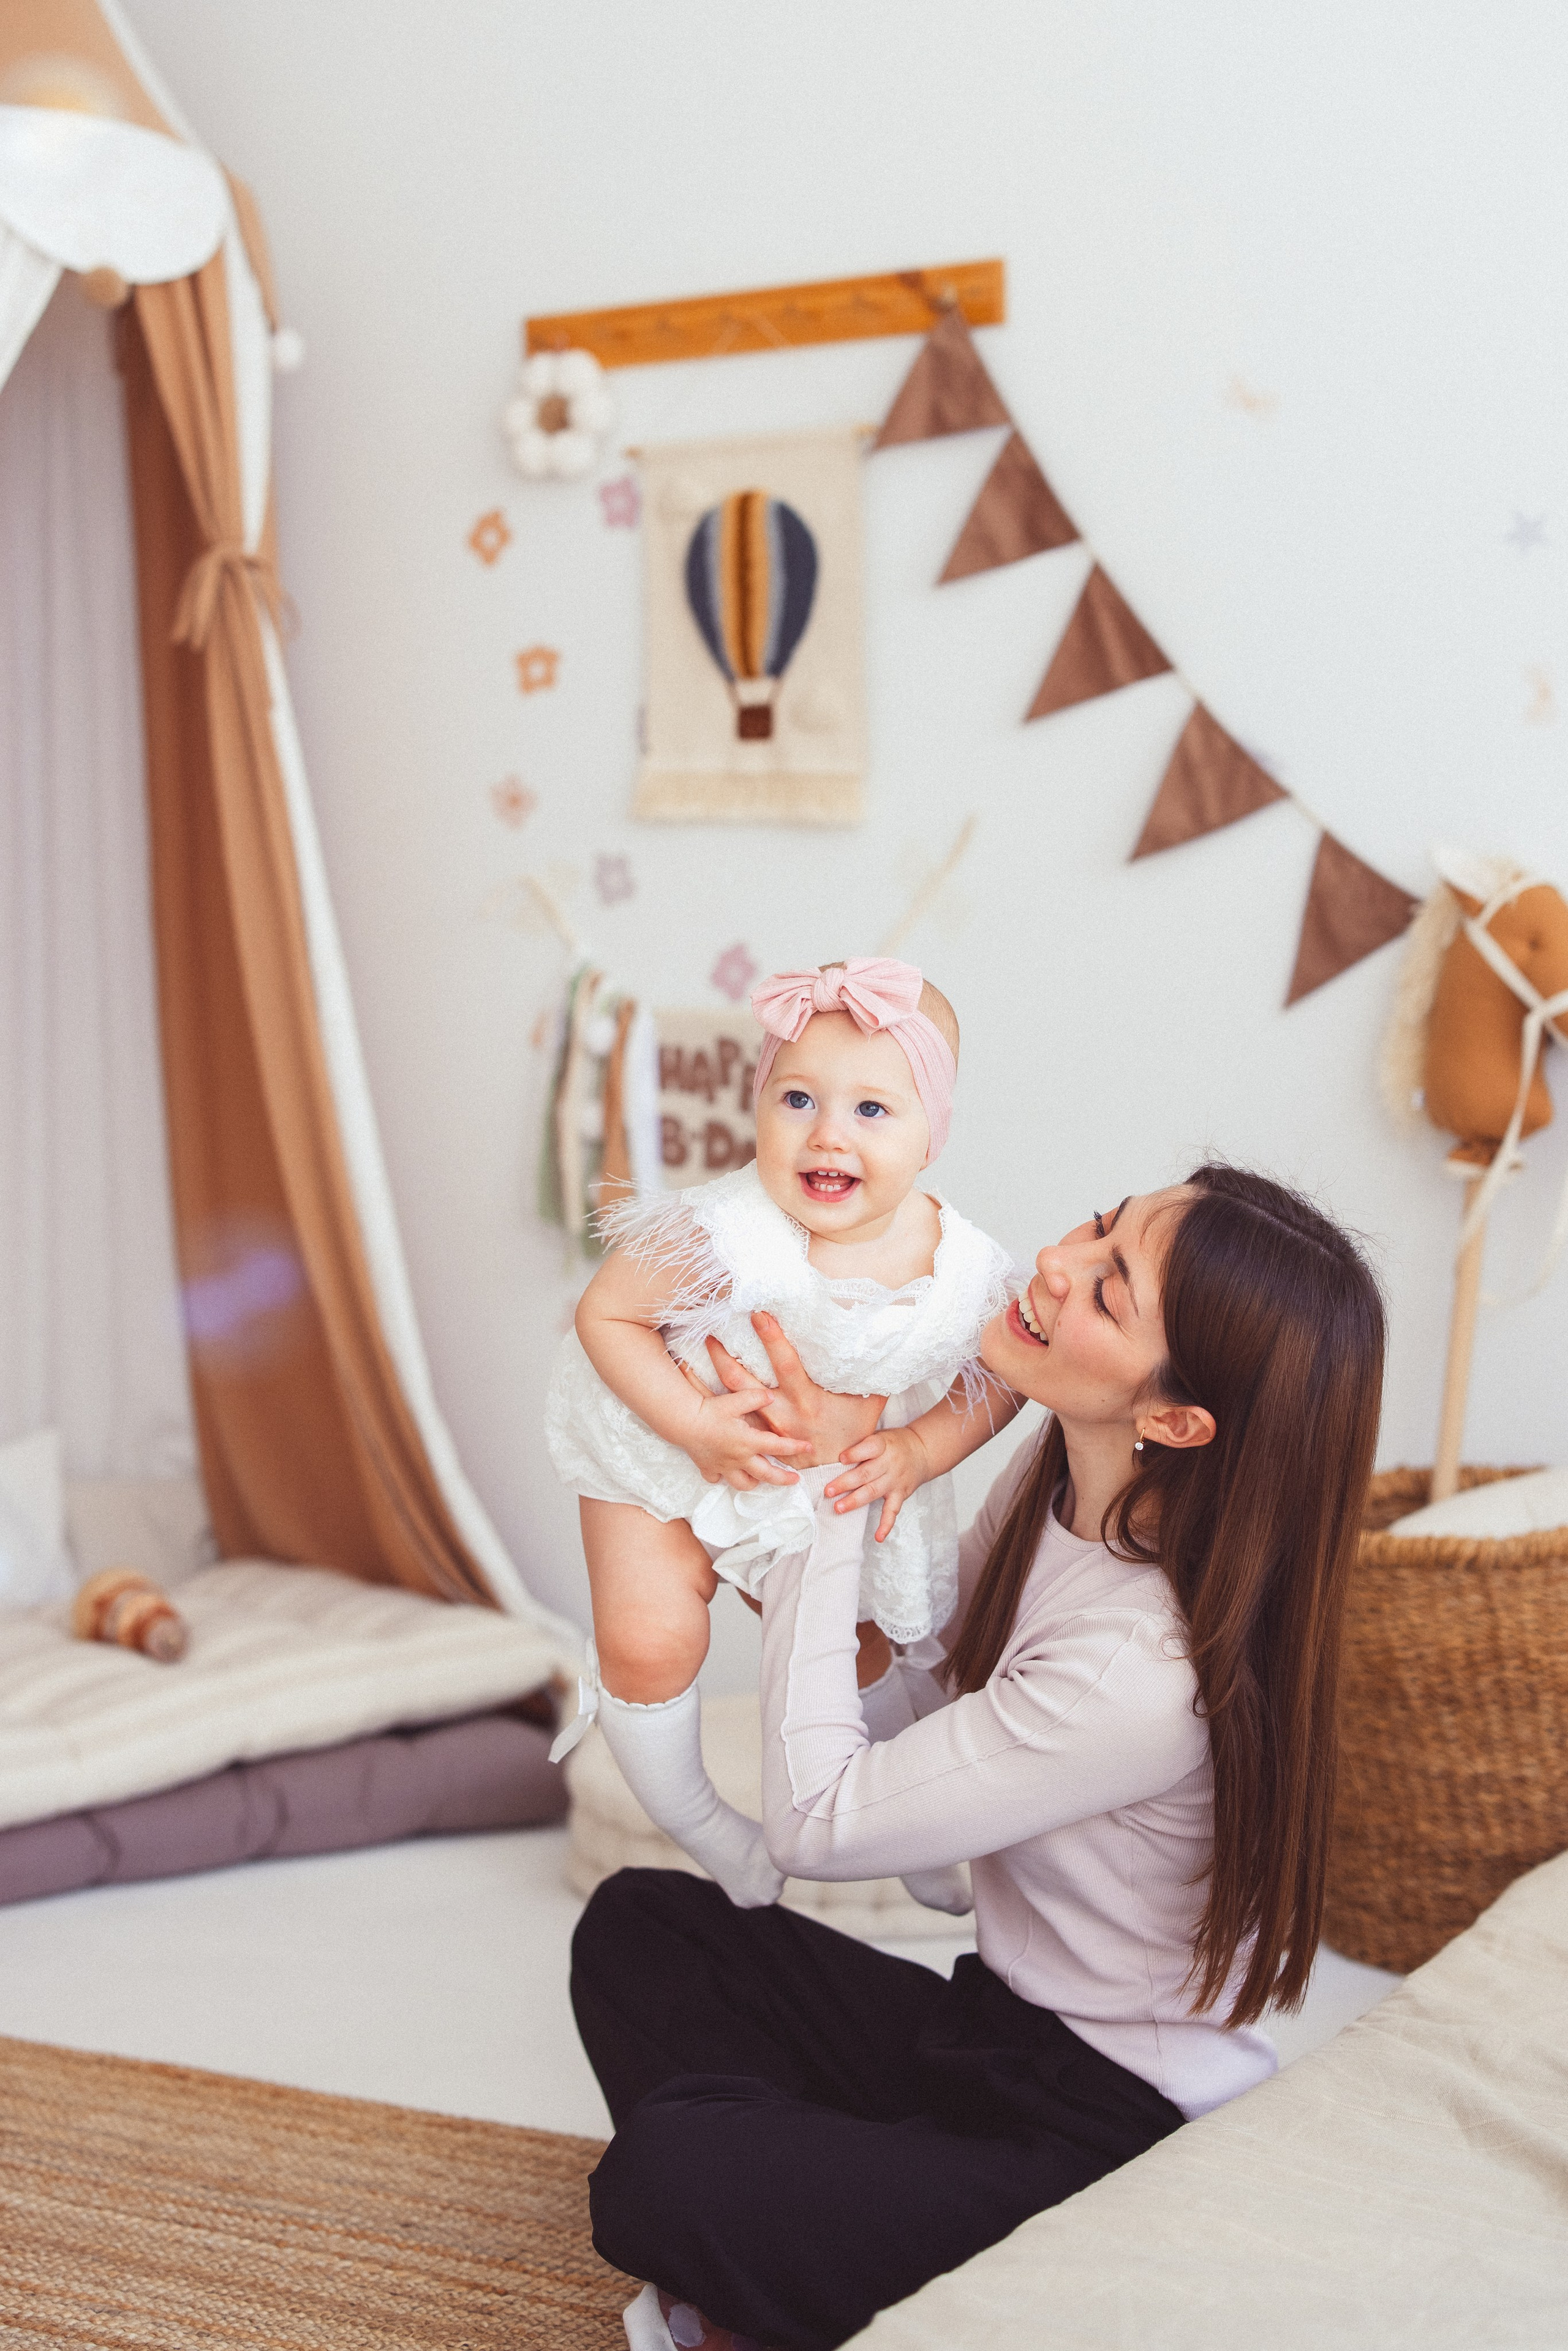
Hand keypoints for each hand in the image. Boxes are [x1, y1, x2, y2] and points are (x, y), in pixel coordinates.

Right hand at [678, 1375, 812, 1490]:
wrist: (683, 1422)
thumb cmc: (710, 1411)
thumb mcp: (735, 1400)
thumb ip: (756, 1397)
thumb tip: (772, 1396)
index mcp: (748, 1441)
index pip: (778, 1447)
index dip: (795, 1447)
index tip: (808, 1447)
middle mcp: (738, 1458)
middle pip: (766, 1475)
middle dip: (783, 1479)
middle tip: (795, 1481)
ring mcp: (723, 1466)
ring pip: (743, 1483)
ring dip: (755, 1483)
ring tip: (762, 1479)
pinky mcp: (708, 1468)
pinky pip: (717, 1479)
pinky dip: (723, 1478)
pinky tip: (726, 1473)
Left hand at [703, 1314, 884, 1467]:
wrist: (845, 1472)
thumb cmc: (856, 1430)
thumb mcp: (870, 1398)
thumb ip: (871, 1371)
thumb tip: (883, 1338)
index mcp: (807, 1400)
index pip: (785, 1363)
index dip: (772, 1338)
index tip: (758, 1314)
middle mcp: (782, 1415)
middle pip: (743, 1384)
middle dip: (725, 1358)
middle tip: (710, 1334)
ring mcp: (768, 1430)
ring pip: (732, 1403)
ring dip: (712, 1381)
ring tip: (693, 1360)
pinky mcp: (761, 1441)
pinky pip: (733, 1422)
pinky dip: (715, 1407)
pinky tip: (699, 1393)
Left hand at [823, 1425, 930, 1539]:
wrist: (922, 1451)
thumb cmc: (892, 1443)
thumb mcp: (879, 1435)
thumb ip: (860, 1443)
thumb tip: (830, 1452)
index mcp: (883, 1445)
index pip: (870, 1448)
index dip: (855, 1454)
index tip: (840, 1458)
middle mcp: (890, 1463)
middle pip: (866, 1474)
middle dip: (846, 1483)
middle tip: (828, 1491)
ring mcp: (895, 1480)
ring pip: (873, 1492)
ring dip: (855, 1501)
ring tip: (838, 1508)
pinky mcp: (900, 1494)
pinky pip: (893, 1511)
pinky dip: (886, 1525)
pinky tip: (878, 1537)